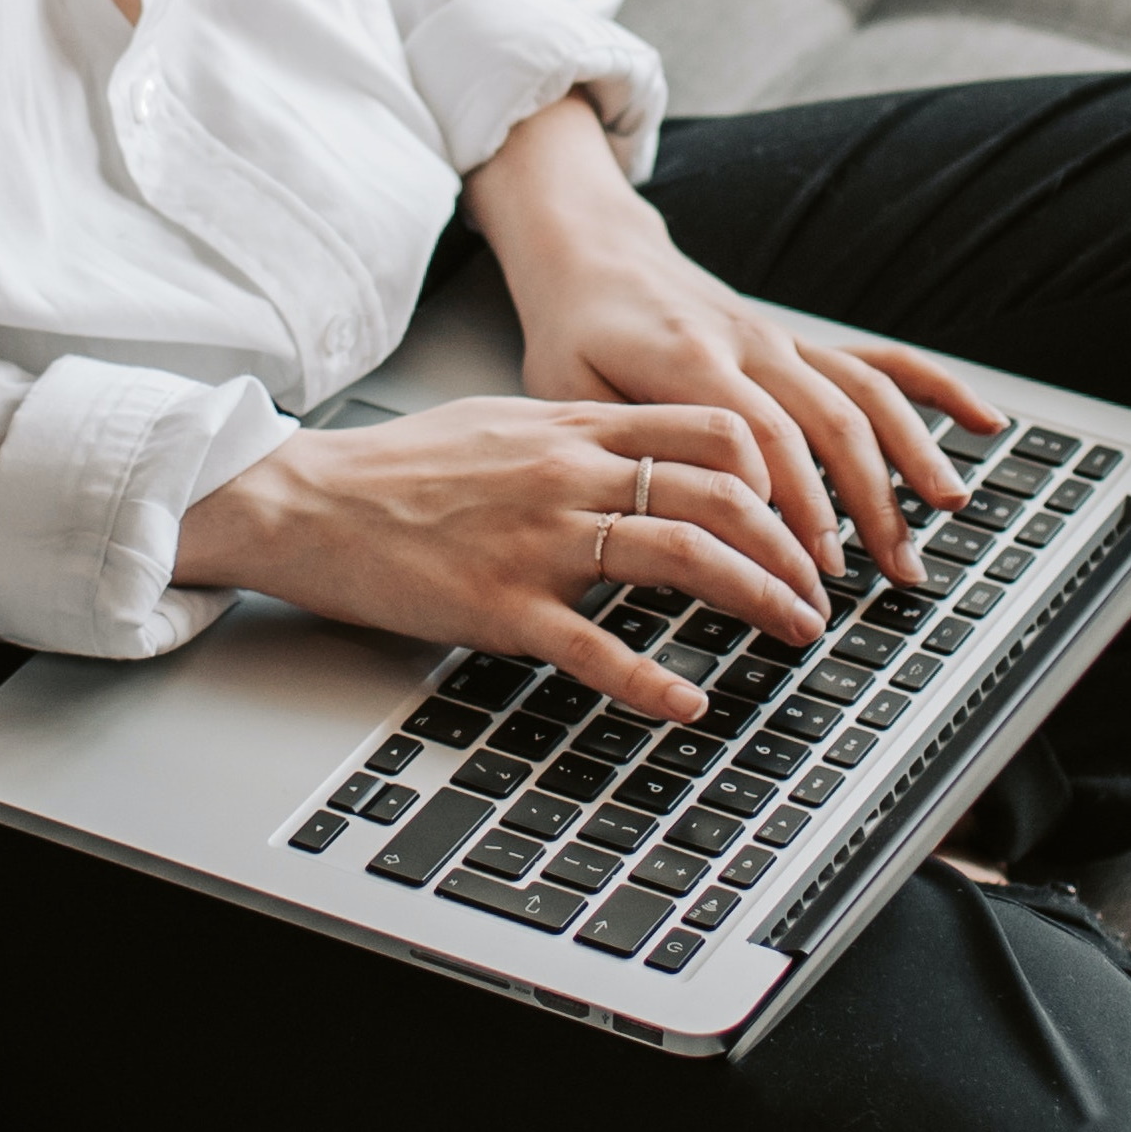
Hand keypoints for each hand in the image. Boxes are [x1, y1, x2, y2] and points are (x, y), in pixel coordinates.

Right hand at [170, 398, 842, 721]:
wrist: (308, 500)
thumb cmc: (398, 470)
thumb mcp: (503, 426)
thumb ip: (578, 437)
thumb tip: (645, 452)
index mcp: (572, 428)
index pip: (713, 428)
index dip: (781, 473)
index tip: (808, 514)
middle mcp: (569, 474)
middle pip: (722, 493)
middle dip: (792, 546)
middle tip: (822, 590)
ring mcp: (539, 540)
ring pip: (683, 554)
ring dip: (758, 596)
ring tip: (795, 631)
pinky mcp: (502, 605)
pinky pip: (597, 647)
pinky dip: (653, 681)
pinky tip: (689, 705)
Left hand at [462, 98, 1005, 588]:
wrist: (594, 256)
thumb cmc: (575, 336)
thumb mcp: (568, 393)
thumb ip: (624, 444)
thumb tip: (675, 509)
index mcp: (689, 358)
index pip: (759, 437)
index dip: (793, 503)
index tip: (812, 567)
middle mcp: (750, 344)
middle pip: (828, 421)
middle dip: (867, 500)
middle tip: (890, 572)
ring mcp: (784, 341)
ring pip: (863, 395)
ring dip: (910, 457)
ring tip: (943, 517)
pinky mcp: (801, 344)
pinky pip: (877, 361)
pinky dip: (935, 388)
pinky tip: (982, 421)